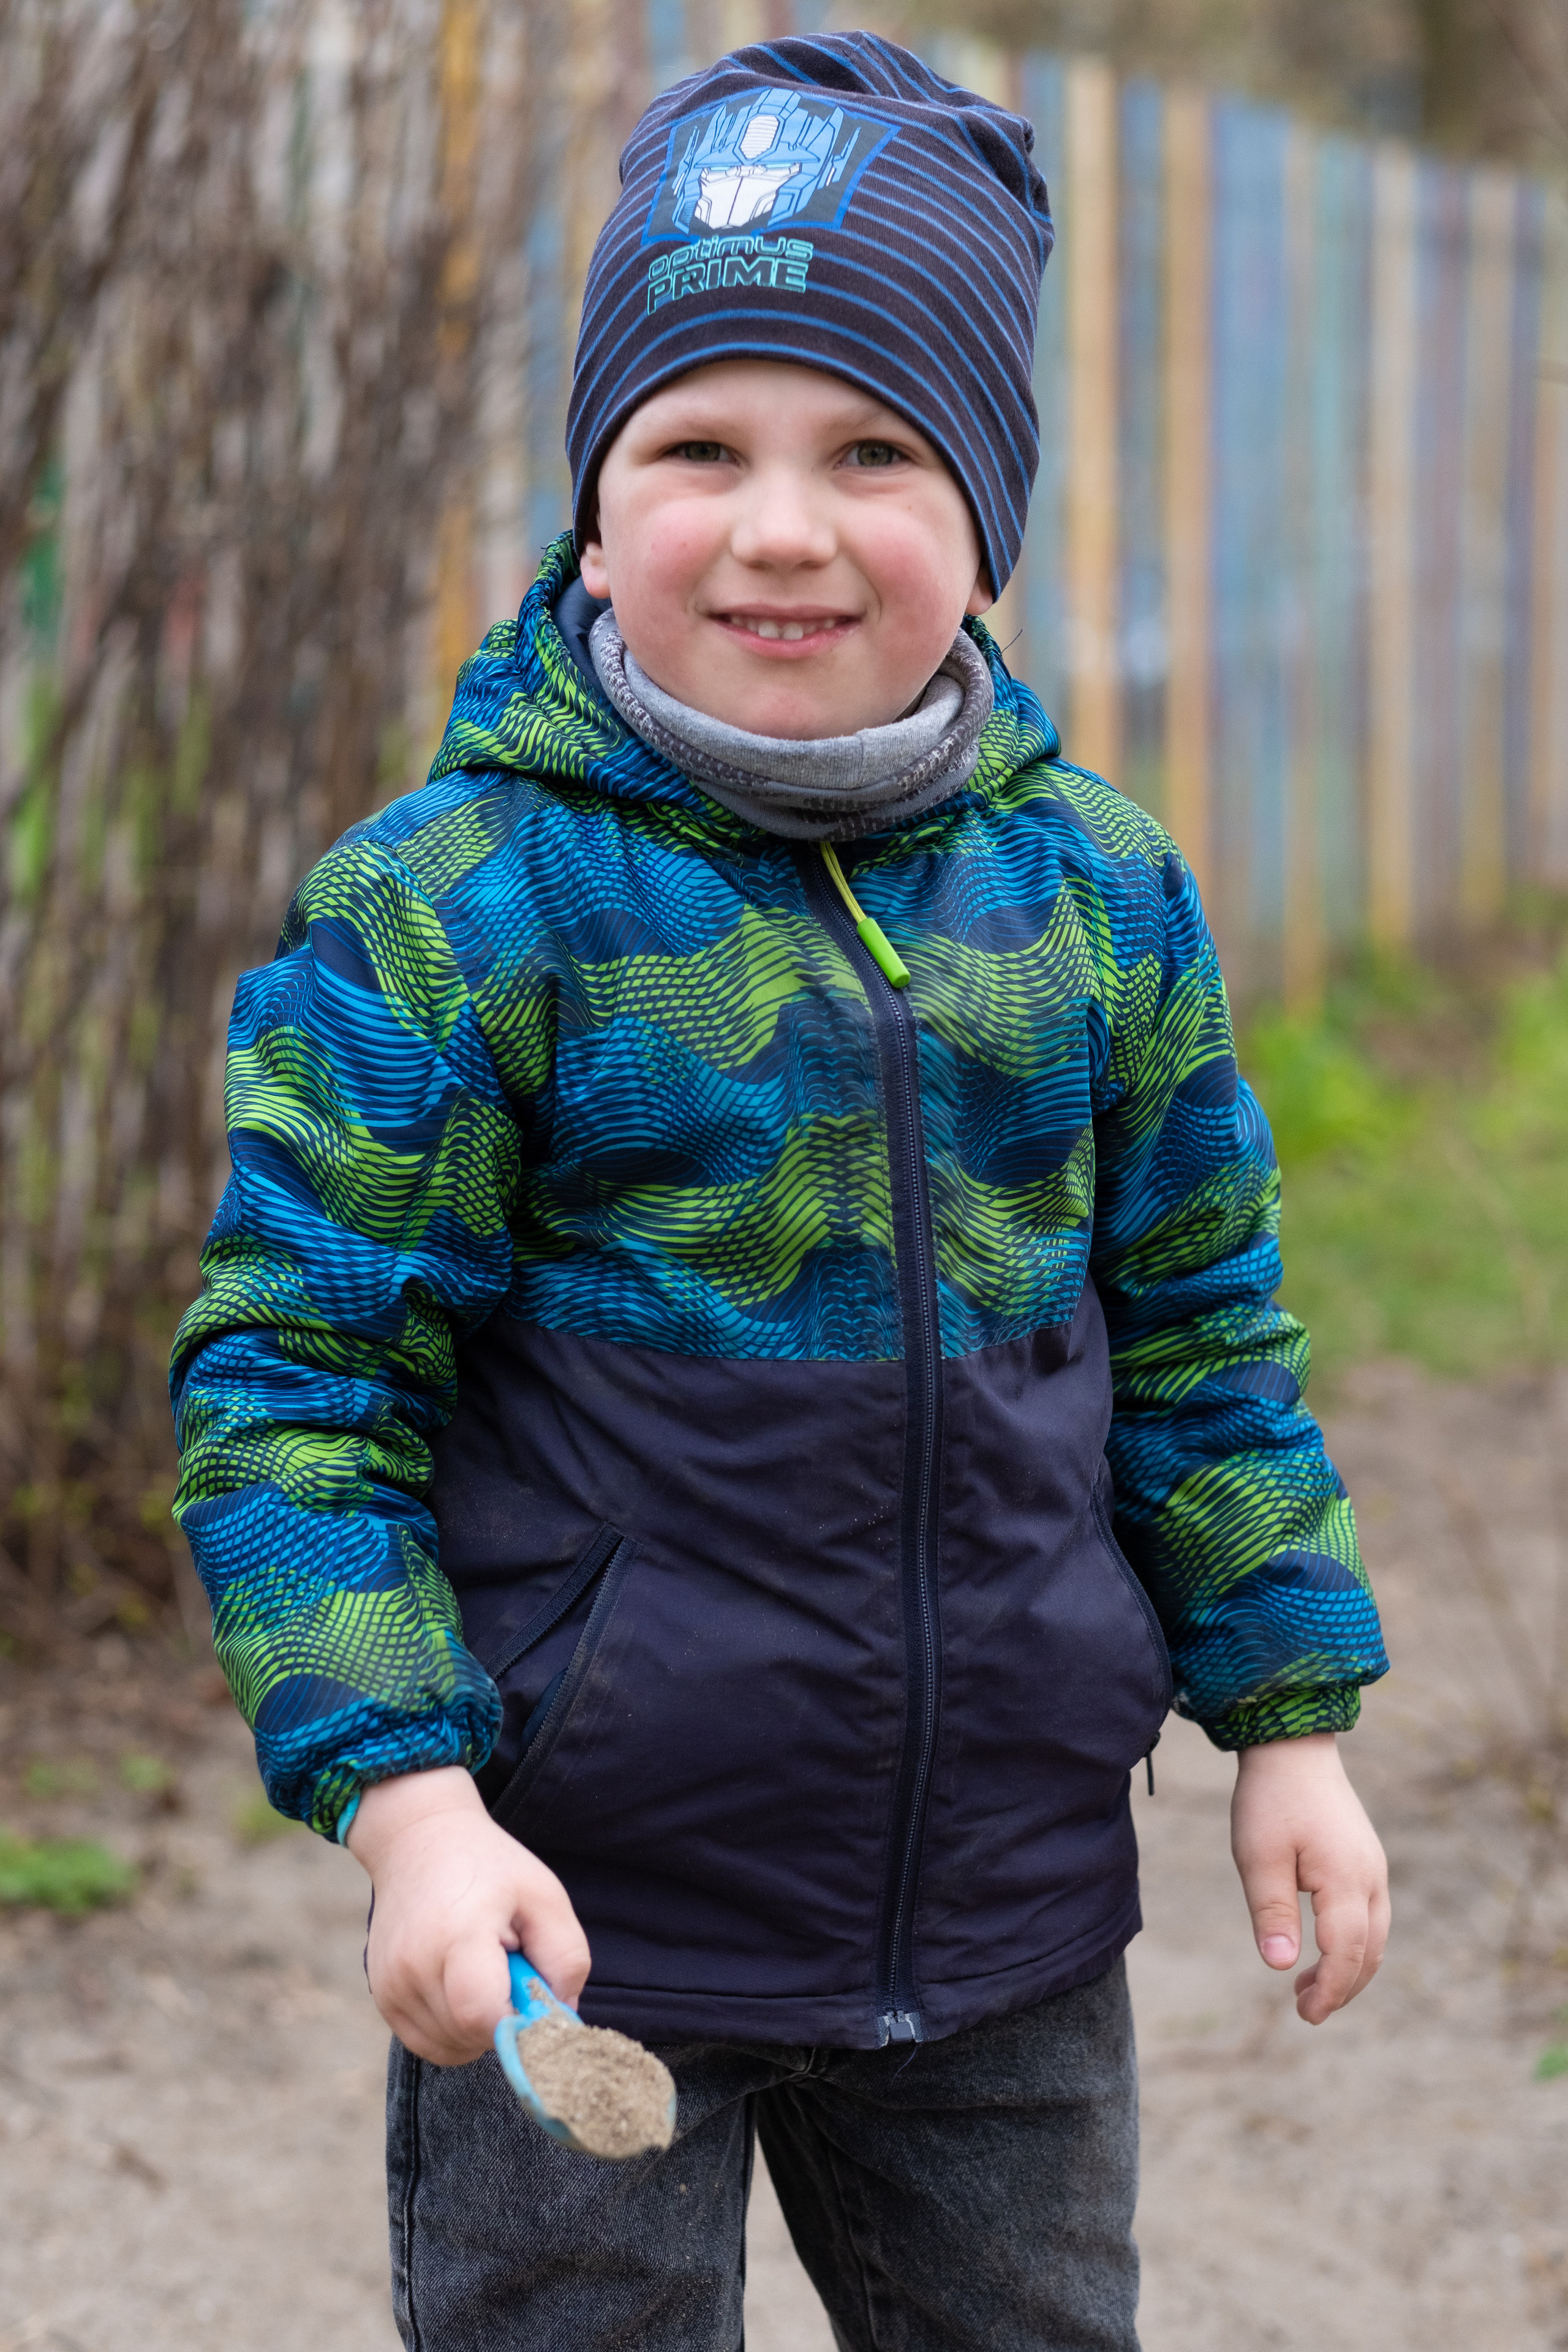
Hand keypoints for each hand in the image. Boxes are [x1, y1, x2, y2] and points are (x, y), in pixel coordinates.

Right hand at [346, 1767, 590, 2064]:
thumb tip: (562, 2020)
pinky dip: (454, 2030)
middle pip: (469, 2037)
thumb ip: (566, 1961)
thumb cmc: (490, 1867)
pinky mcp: (382, 1998)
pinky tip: (463, 1986)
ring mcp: (390, 1985)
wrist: (418, 1840)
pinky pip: (427, 2042)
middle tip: (510, 1971)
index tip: (533, 2000)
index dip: (518, 2025)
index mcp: (457, 1936)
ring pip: (448, 2048)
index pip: (482, 2017)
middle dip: (503, 2021)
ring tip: (484, 1972)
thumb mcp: (545, 1897)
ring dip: (478, 2028)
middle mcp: (413, 1967)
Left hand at [1231, 1732, 1388, 2024]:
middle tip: (1305, 2011)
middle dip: (1341, 1988)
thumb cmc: (1270, 1799)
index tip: (1306, 2015)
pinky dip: (1352, 1944)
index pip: (1348, 1953)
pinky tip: (1323, 1950)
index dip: (1330, 1990)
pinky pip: (1369, 1916)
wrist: (1292, 1746)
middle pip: (1369, 1952)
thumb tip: (1279, 1966)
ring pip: (1374, 1937)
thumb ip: (1272, 1912)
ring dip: (1348, 1969)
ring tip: (1307, 1988)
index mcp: (1347, 1879)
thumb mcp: (1259, 1857)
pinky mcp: (1364, 1861)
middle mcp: (1371, 1878)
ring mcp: (1372, 1868)